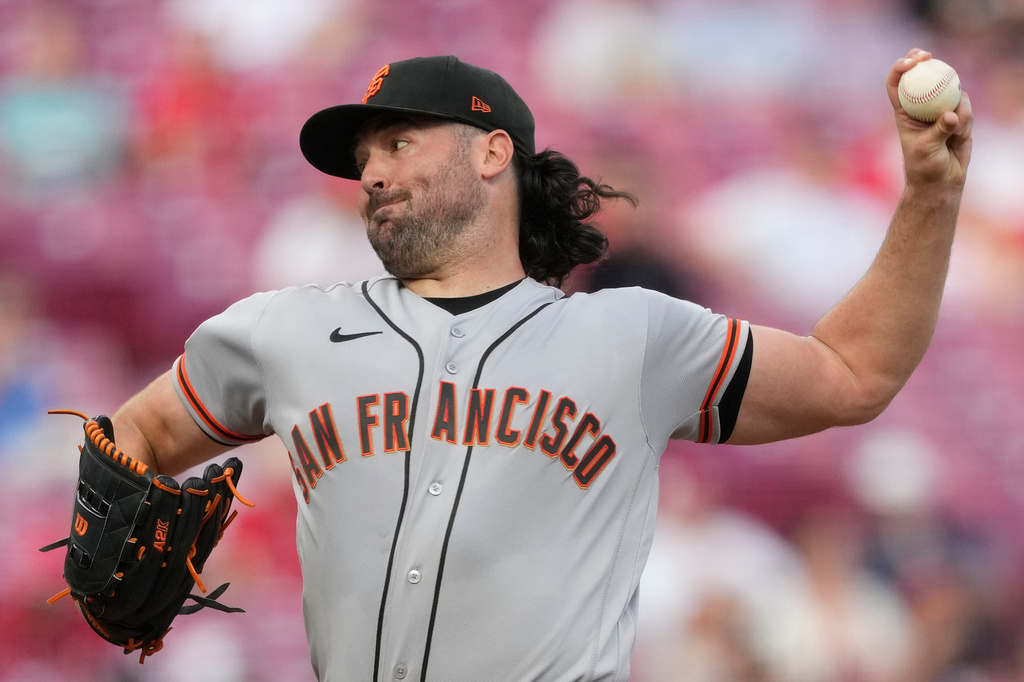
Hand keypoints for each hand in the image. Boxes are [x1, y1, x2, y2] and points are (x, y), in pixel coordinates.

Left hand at [886, 49, 972, 189]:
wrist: (941, 180)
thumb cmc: (925, 167)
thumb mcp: (927, 149)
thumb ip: (940, 131)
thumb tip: (951, 115)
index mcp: (904, 112)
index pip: (896, 84)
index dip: (900, 68)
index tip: (911, 61)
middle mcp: (921, 106)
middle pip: (922, 75)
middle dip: (924, 61)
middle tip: (929, 56)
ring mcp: (940, 109)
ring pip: (951, 91)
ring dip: (956, 106)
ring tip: (954, 131)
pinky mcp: (958, 115)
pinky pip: (965, 108)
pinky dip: (966, 120)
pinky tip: (960, 136)